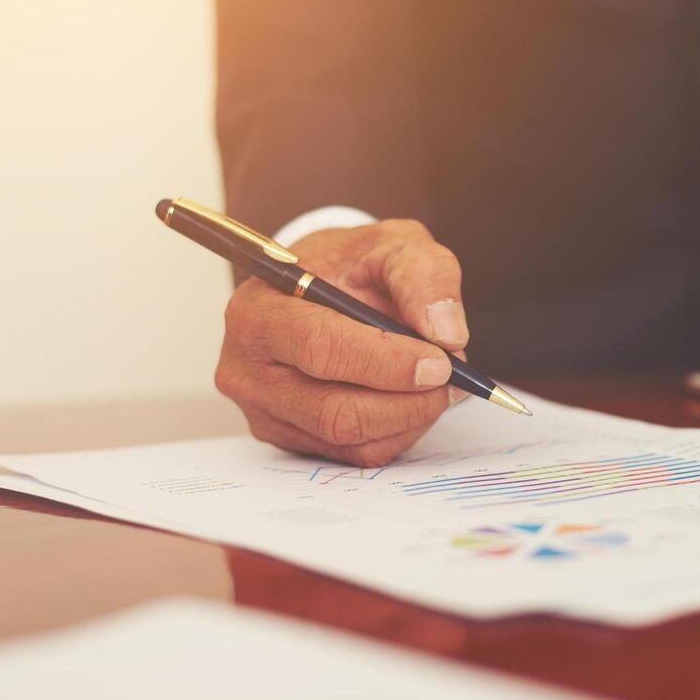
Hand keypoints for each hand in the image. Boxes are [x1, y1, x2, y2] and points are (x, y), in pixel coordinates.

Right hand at [216, 219, 469, 466]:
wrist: (319, 287)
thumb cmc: (351, 266)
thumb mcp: (392, 245)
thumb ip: (423, 275)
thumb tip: (447, 333)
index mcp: (259, 312)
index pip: (321, 348)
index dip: (387, 362)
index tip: (440, 362)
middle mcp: (248, 369)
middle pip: (333, 409)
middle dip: (406, 400)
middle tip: (450, 379)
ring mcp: (263, 411)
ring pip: (348, 438)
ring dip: (408, 418)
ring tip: (438, 386)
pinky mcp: (287, 439)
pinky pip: (352, 454)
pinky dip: (396, 432)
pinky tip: (412, 401)